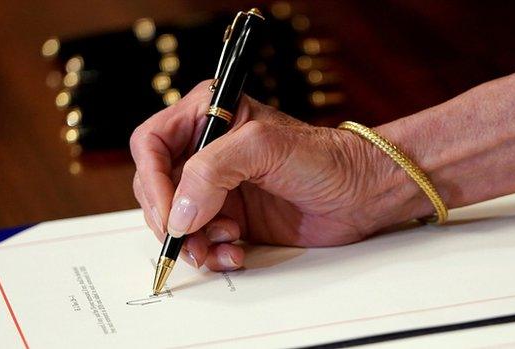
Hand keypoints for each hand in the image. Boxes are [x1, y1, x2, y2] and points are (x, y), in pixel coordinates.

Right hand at [130, 80, 428, 270]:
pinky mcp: (234, 219)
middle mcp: (208, 151)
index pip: (151, 144)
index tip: (170, 211)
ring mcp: (220, 188)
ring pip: (178, 221)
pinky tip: (235, 254)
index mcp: (208, 115)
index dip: (152, 180)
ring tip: (222, 246)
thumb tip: (180, 213)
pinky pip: (203, 242)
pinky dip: (213, 253)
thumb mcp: (264, 148)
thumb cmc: (325, 157)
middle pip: (157, 188)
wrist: (363, 193)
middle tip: (190, 238)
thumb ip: (212, 170)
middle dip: (172, 218)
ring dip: (193, 241)